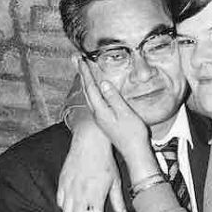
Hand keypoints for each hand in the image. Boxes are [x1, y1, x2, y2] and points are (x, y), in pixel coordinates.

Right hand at [57, 115, 125, 211]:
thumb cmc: (104, 160)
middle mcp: (80, 193)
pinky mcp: (62, 181)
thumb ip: (117, 200)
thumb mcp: (115, 181)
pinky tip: (72, 203)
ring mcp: (69, 187)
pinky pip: (60, 200)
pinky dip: (65, 206)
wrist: (90, 141)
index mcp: (95, 195)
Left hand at [76, 57, 153, 175]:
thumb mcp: (125, 113)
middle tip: (76, 60)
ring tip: (82, 70)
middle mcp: (97, 114)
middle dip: (82, 74)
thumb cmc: (133, 134)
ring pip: (90, 95)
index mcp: (101, 111)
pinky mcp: (105, 120)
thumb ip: (114, 98)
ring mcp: (100, 118)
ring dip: (86, 81)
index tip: (81, 59)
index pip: (91, 87)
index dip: (86, 72)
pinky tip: (95, 89)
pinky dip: (92, 90)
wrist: (135, 152)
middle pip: (87, 90)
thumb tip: (103, 83)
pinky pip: (95, 100)